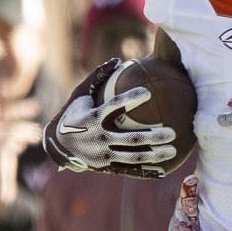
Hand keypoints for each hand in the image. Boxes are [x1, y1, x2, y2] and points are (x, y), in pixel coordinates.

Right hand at [46, 59, 180, 173]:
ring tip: (173, 151)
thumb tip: (117, 60)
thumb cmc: (73, 115)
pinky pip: (129, 169)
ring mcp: (103, 155)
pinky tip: (164, 170)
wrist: (58, 145)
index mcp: (92, 118)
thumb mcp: (80, 96)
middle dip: (153, 137)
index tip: (147, 92)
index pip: (113, 107)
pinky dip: (146, 171)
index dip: (130, 99)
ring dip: (154, 155)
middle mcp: (99, 138)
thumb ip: (98, 77)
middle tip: (172, 132)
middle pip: (131, 138)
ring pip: (133, 156)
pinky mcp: (106, 167)